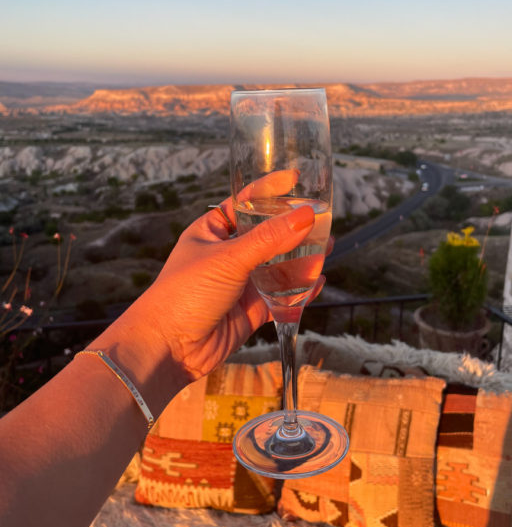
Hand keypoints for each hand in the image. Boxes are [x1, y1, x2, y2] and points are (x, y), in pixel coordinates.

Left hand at [121, 198, 325, 385]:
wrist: (168, 348)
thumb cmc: (184, 293)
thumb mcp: (228, 258)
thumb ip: (270, 239)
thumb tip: (306, 215)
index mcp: (213, 231)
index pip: (246, 202)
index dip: (270, 189)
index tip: (296, 178)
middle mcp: (228, 254)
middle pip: (269, 235)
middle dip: (295, 229)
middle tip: (324, 219)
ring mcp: (241, 283)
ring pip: (279, 267)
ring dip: (303, 259)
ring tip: (327, 248)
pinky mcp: (252, 311)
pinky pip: (282, 298)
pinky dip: (300, 292)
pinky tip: (317, 283)